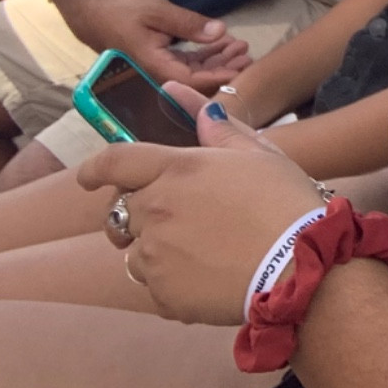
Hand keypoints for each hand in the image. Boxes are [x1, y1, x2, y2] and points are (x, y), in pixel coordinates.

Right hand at [64, 0, 252, 90]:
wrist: (95, 15)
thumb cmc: (124, 12)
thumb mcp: (158, 12)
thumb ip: (189, 24)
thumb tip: (220, 31)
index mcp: (156, 67)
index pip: (194, 81)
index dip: (220, 76)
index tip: (242, 67)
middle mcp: (159, 74)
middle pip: (198, 79)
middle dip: (225, 66)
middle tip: (246, 52)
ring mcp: (161, 69)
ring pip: (196, 71)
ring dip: (219, 59)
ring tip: (240, 46)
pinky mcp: (162, 61)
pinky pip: (188, 63)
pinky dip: (206, 54)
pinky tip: (222, 43)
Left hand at [80, 85, 323, 326]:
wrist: (300, 267)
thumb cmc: (284, 202)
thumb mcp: (257, 154)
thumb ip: (214, 126)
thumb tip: (176, 92)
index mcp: (176, 169)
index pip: (114, 162)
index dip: (94, 168)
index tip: (87, 177)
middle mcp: (156, 210)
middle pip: (122, 211)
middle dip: (139, 214)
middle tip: (178, 220)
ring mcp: (155, 255)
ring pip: (137, 252)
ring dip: (157, 249)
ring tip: (203, 252)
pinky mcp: (162, 295)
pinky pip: (155, 286)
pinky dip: (174, 282)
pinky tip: (211, 276)